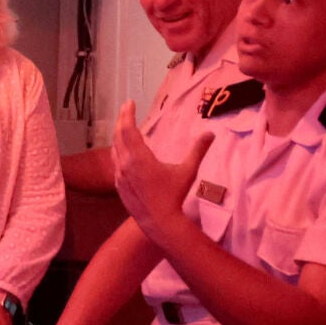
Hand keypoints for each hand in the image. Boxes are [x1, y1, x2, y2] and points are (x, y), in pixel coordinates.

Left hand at [112, 99, 212, 238]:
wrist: (159, 221)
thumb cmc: (174, 195)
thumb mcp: (188, 171)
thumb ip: (198, 150)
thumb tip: (211, 133)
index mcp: (139, 157)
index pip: (129, 129)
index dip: (127, 114)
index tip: (129, 102)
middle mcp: (125, 163)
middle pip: (118, 136)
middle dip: (122, 120)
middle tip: (126, 108)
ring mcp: (119, 175)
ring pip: (114, 149)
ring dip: (118, 135)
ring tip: (123, 125)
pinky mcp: (118, 185)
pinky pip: (115, 162)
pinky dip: (118, 150)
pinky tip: (122, 150)